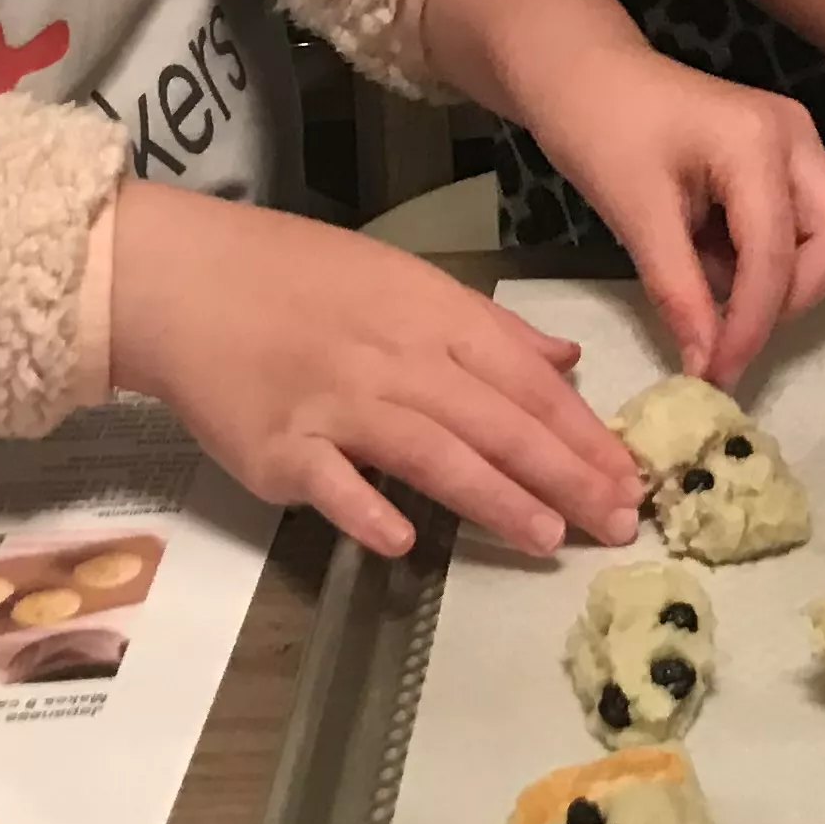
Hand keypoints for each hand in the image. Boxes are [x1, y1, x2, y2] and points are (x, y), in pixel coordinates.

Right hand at [107, 180, 642, 558]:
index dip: (584, 433)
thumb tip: (567, 360)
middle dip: (565, 476)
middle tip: (619, 523)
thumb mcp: (410, 281)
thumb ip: (491, 330)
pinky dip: (366, 509)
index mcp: (437, 318)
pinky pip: (331, 482)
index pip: (528, 383)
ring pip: (432, 453)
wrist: (192, 280)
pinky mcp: (278, 446)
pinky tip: (403, 543)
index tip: (632, 478)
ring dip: (495, 497)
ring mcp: (337, 405)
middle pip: (496, 422)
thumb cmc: (304, 281)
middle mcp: (398, 361)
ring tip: (548, 540)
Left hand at [515, 39, 824, 387]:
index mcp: (759, 143)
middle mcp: (797, 137)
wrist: (586, 75)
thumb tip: (707, 367)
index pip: (776, 255)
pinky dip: (771, 259)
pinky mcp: (785, 154)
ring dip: (785, 280)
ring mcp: (797, 142)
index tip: (716, 375)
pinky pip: (803, 222)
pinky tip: (716, 261)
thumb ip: (680, 292)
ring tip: (717, 292)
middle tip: (732, 332)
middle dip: (792, 297)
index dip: (751, 325)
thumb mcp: (635, 215)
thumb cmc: (601, 132)